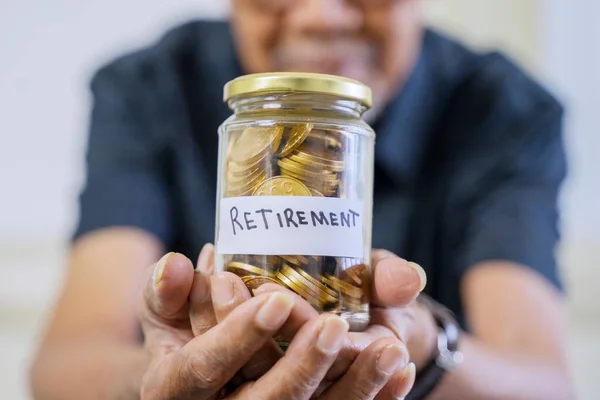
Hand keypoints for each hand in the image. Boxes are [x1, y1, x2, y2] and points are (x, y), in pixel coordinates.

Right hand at [138, 248, 411, 398]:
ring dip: (355, 389)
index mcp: (174, 384)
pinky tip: (402, 372)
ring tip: (392, 350)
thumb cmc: (185, 330)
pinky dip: (373, 398)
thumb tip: (175, 265)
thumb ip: (168, 290)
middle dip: (300, 368)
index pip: (204, 367)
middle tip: (337, 327)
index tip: (274, 300)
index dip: (237, 337)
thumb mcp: (170, 308)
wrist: (207, 374)